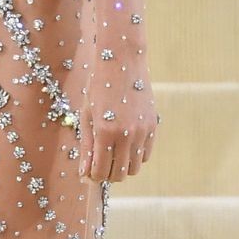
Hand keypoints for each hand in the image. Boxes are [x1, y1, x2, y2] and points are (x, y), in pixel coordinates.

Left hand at [78, 55, 157, 184]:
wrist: (123, 61)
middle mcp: (126, 134)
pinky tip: (124, 144)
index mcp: (105, 132)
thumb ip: (87, 147)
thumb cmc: (98, 87)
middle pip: (119, 175)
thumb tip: (85, 175)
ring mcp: (142, 131)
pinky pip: (145, 155)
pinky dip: (134, 156)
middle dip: (107, 174)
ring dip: (122, 167)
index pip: (100, 171)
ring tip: (112, 154)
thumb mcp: (87, 116)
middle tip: (99, 164)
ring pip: (134, 169)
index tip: (88, 172)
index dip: (93, 176)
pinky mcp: (153, 127)